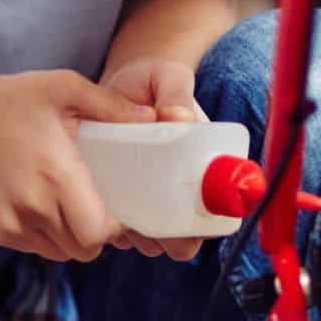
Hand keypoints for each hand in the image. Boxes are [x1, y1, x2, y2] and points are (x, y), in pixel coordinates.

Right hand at [0, 69, 152, 262]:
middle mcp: (34, 207)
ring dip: (72, 237)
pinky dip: (46, 236)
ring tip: (72, 206)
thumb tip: (152, 117)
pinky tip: (45, 206)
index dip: (115, 226)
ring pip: (60, 253)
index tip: (119, 208)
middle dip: (98, 234)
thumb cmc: (11, 99)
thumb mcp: (64, 88)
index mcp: (57, 175)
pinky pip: (35, 247)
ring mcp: (12, 223)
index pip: (100, 232)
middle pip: (84, 249)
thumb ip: (111, 105)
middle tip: (99, 208)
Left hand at [101, 57, 205, 261]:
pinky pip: (123, 233)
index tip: (183, 220)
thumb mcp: (168, 78)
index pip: (215, 214)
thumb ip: (176, 92)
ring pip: (152, 242)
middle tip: (144, 219)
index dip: (202, 228)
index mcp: (206, 168)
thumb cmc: (152, 80)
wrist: (120, 85)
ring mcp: (154, 201)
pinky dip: (115, 228)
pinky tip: (104, 205)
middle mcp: (184, 192)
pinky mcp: (125, 204)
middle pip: (184, 241)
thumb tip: (178, 117)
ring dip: (138, 236)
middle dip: (166, 239)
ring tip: (121, 208)